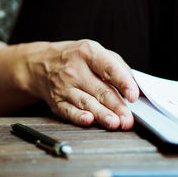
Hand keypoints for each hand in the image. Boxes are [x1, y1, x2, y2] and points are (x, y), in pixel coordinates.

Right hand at [23, 39, 138, 129]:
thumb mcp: (97, 53)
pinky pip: (69, 111)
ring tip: (114, 123)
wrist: (41, 64)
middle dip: (117, 106)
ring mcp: (65, 87)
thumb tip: (136, 87)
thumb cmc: (76, 59)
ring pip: (87, 102)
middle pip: (101, 90)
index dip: (123, 82)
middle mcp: (76, 70)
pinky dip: (78, 116)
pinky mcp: (57, 102)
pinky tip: (88, 120)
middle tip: (128, 119)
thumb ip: (118, 68)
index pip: (110, 68)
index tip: (133, 95)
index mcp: (89, 53)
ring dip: (102, 114)